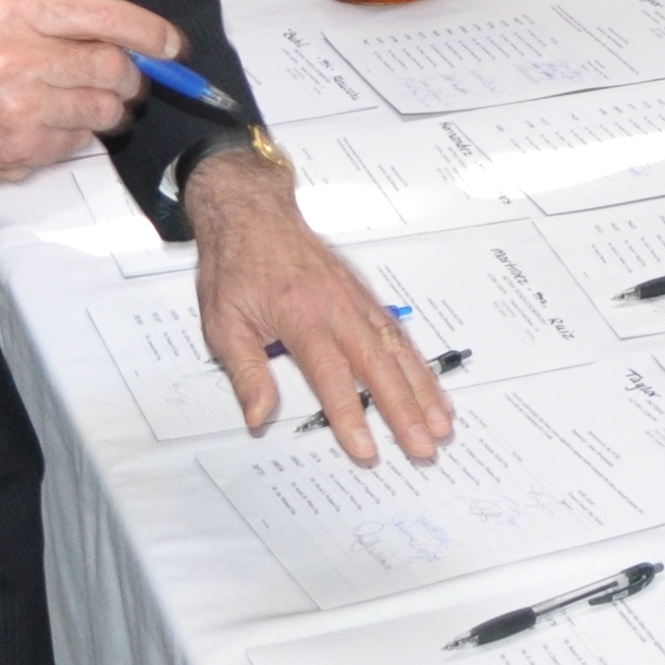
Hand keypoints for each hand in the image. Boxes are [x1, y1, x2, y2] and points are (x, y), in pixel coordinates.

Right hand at [0, 0, 154, 188]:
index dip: (151, 33)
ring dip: (106, 111)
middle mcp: (15, 56)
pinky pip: (74, 145)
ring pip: (102, 111)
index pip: (105, 17)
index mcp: (10, 10)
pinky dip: (72, 138)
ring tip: (82, 106)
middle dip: (131, 79)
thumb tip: (121, 36)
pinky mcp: (15, 149)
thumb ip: (49, 19)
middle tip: (127, 83)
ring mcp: (16, 108)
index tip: (173, 46)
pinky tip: (43, 126)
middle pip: (113, 68)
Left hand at [184, 151, 453, 465]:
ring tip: (442, 423)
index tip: (366, 449)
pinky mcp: (364, 295)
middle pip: (380, 367)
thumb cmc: (237, 267)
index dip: (350, 416)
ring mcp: (356, 300)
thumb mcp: (223, 323)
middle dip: (405, 411)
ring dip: (423, 390)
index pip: (332, 376)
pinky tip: (431, 386)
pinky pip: (398, 333)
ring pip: (398, 350)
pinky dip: (419, 362)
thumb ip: (246, 374)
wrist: (252, 215)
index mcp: (302, 317)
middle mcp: (337, 308)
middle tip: (424, 447)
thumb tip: (259, 418)